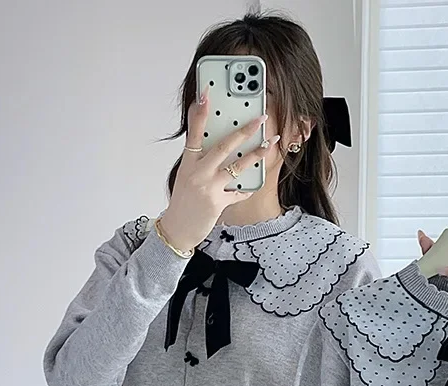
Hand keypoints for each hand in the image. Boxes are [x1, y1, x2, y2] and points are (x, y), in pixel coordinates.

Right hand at [157, 86, 281, 252]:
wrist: (177, 230)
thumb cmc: (183, 201)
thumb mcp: (187, 175)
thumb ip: (200, 158)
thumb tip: (220, 141)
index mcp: (188, 162)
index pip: (194, 132)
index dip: (200, 112)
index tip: (207, 93)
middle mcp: (197, 173)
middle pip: (223, 146)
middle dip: (244, 130)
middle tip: (260, 118)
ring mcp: (208, 188)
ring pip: (237, 167)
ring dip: (256, 155)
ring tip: (270, 143)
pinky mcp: (217, 203)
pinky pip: (239, 192)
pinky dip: (249, 187)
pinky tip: (258, 181)